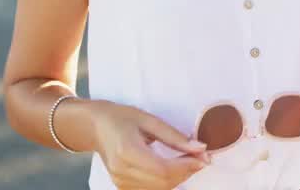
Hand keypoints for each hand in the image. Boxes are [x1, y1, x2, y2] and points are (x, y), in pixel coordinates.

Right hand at [89, 101, 209, 188]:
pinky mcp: (122, 186)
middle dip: (187, 172)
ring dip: (179, 178)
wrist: (95, 127)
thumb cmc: (121, 117)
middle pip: (162, 182)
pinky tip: (175, 168)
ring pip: (159, 189)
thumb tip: (200, 148)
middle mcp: (121, 171)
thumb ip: (175, 136)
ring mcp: (120, 181)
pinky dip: (167, 181)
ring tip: (191, 161)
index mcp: (127, 151)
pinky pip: (151, 189)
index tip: (204, 158)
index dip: (186, 166)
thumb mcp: (149, 120)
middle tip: (202, 158)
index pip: (163, 169)